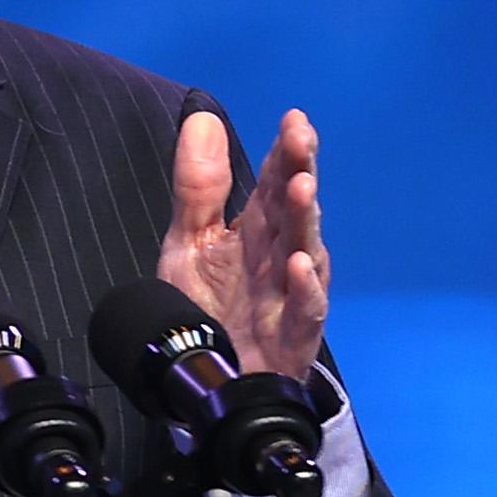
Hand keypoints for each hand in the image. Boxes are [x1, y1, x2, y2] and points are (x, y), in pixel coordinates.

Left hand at [158, 105, 330, 385]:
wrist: (205, 378)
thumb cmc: (207, 308)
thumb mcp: (189, 242)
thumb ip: (198, 186)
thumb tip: (203, 118)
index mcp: (256, 230)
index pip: (273, 182)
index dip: (285, 151)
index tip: (293, 119)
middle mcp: (279, 256)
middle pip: (293, 209)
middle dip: (300, 172)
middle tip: (302, 140)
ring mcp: (289, 294)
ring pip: (306, 251)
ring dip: (304, 220)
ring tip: (301, 188)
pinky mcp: (292, 334)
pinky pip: (305, 310)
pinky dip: (305, 288)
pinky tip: (300, 265)